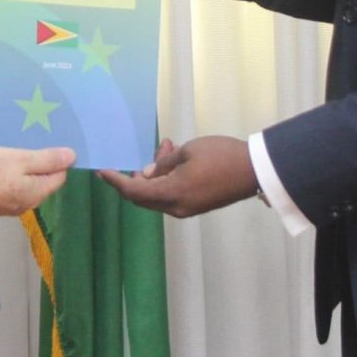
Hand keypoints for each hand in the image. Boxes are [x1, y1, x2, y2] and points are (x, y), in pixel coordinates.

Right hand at [0, 146, 74, 214]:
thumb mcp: (20, 159)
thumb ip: (47, 160)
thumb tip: (72, 158)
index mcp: (35, 194)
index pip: (59, 177)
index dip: (58, 160)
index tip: (52, 143)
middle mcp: (26, 205)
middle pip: (43, 182)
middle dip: (42, 164)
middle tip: (32, 144)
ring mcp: (9, 207)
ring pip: (27, 185)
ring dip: (25, 169)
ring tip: (16, 151)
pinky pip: (12, 188)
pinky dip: (12, 176)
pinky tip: (1, 164)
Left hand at [99, 135, 256, 216]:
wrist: (254, 170)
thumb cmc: (220, 155)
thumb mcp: (188, 151)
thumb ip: (163, 164)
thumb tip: (147, 174)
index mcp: (171, 193)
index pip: (133, 191)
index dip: (115, 181)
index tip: (102, 171)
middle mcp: (176, 207)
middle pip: (143, 197)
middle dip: (138, 176)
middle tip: (148, 153)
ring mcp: (187, 209)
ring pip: (158, 195)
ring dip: (156, 174)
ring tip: (168, 147)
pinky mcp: (196, 206)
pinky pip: (171, 196)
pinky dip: (167, 180)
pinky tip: (175, 159)